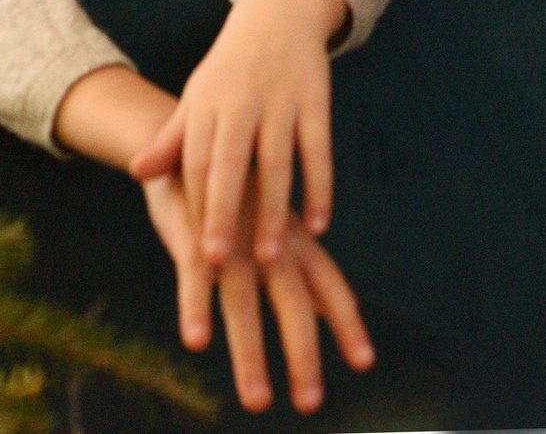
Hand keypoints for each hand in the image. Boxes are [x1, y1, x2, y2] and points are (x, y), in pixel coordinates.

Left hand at [129, 0, 344, 265]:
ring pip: (276, 163)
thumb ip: (172, 139)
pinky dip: (319, 187)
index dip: (193, 207)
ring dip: (273, 212)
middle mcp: (240, 102)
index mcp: (206, 105)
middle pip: (229, 165)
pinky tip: (317, 226)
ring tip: (269, 259)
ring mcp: (280, 100)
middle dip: (222, 213)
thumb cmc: (230, 68)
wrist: (278, 12)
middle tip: (217, 263)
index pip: (195, 164)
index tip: (191, 254)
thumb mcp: (198, 98)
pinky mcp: (315, 99)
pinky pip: (319, 149)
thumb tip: (135, 173)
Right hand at [140, 169, 374, 413]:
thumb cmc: (234, 193)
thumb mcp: (274, 229)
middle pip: (292, 307)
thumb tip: (329, 311)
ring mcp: (231, 240)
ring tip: (258, 402)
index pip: (329, 285)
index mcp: (290, 240)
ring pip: (243, 306)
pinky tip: (196, 341)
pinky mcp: (192, 235)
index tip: (364, 361)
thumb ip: (302, 269)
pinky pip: (193, 279)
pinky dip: (195, 308)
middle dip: (304, 357)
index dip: (346, 323)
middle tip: (311, 404)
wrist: (180, 140)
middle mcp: (267, 243)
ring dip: (251, 356)